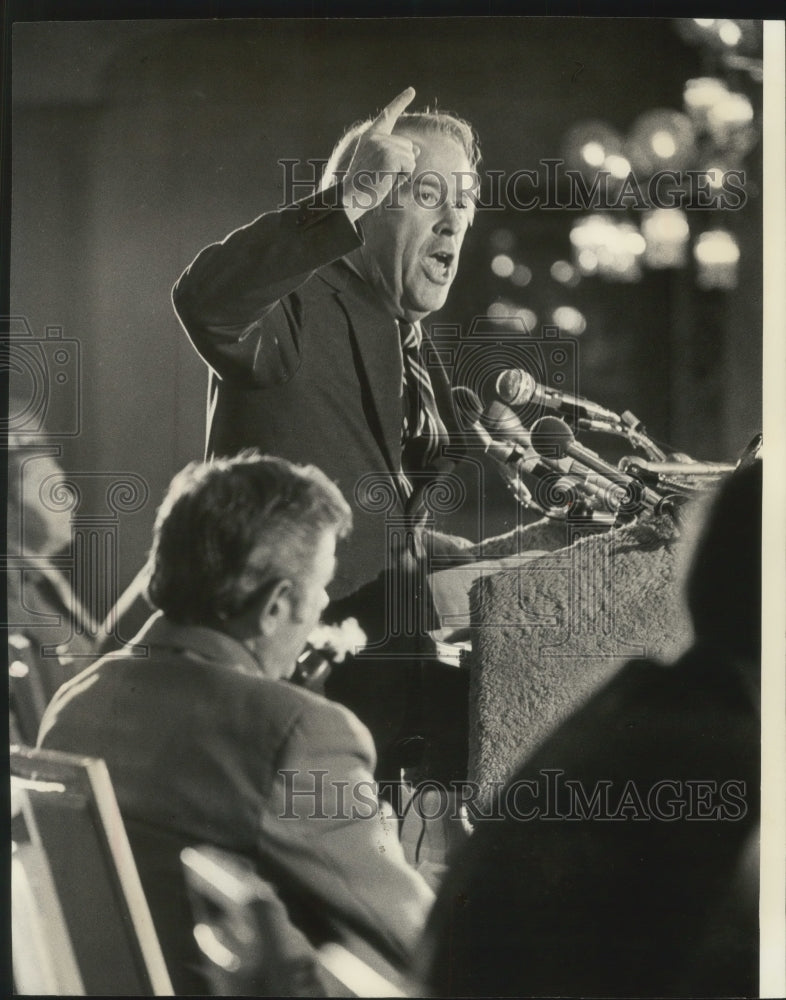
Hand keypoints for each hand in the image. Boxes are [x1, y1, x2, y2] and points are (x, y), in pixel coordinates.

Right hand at [342, 87, 418, 223]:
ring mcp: (383, 144)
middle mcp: (376, 136)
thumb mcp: (383, 166)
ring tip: (383, 178)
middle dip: (402, 164)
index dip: (400, 101)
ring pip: (411, 157)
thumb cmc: (365, 185)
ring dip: (403, 172)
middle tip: (381, 175)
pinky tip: (387, 180)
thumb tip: (417, 150)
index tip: (411, 90)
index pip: (388, 115)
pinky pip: (410, 165)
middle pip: (408, 146)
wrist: (351, 197)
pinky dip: (403, 177)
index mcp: (370, 136)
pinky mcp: (389, 154)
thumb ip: (399, 154)